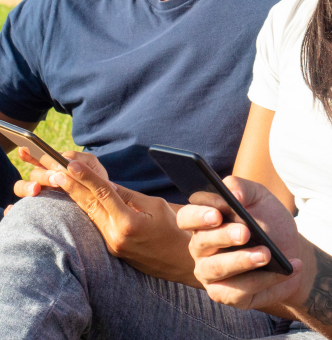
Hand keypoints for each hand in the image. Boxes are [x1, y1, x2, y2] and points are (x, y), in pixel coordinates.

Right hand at [5, 149, 106, 214]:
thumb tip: (64, 158)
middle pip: (34, 174)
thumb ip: (79, 159)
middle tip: (54, 178)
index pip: (36, 159)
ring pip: (24, 188)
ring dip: (27, 187)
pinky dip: (16, 208)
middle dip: (43, 175)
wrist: (102, 200)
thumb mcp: (90, 164)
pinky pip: (22, 208)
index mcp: (53, 165)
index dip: (28, 154)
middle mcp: (44, 179)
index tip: (24, 149)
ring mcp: (41, 193)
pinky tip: (17, 208)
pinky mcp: (41, 208)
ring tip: (36, 189)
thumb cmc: (95, 178)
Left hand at [10, 149, 196, 284]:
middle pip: (89, 206)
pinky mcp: (112, 249)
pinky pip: (97, 224)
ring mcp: (112, 245)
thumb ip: (130, 196)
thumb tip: (108, 185)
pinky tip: (79, 197)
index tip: (72, 165)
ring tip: (60, 179)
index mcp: (129, 223)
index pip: (104, 195)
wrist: (181, 261)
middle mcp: (115, 236)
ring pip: (90, 215)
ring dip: (75, 196)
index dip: (87, 178)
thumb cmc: (176, 230)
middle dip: (72, 185)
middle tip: (56, 168)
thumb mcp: (157, 207)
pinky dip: (87, 208)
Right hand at [177, 176, 304, 312]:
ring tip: (267, 254)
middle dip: (223, 236)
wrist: (291, 251)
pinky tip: (284, 270)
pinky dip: (264, 279)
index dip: (199, 215)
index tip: (218, 213)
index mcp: (204, 221)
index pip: (188, 216)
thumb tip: (233, 194)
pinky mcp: (225, 294)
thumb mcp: (260, 198)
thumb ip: (243, 188)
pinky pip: (238, 291)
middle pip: (200, 242)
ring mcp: (210, 273)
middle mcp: (201, 248)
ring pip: (216, 269)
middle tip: (245, 232)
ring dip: (242, 261)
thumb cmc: (269, 221)